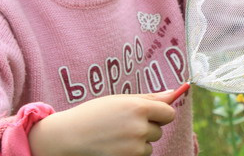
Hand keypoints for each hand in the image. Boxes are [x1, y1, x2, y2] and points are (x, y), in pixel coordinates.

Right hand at [28, 91, 176, 155]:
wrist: (69, 137)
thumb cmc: (93, 114)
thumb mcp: (119, 100)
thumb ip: (148, 98)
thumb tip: (174, 93)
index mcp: (138, 107)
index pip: (169, 113)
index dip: (160, 113)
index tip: (150, 114)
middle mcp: (139, 128)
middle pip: (159, 130)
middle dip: (146, 127)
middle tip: (122, 124)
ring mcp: (135, 147)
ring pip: (149, 145)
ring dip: (138, 142)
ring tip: (115, 136)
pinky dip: (131, 153)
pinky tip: (114, 147)